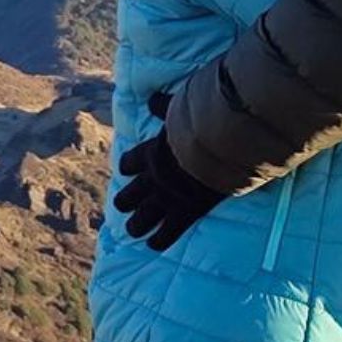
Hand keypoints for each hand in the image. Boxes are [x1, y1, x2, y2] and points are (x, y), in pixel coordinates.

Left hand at [113, 95, 223, 250]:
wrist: (217, 147)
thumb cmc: (199, 123)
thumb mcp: (177, 109)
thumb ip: (163, 105)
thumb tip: (151, 97)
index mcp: (150, 153)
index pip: (129, 163)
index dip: (127, 166)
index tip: (126, 169)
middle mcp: (153, 179)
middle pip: (129, 195)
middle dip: (125, 201)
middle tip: (123, 205)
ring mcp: (167, 199)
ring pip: (142, 218)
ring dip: (136, 225)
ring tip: (134, 230)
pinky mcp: (185, 213)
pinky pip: (167, 233)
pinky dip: (159, 240)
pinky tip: (154, 244)